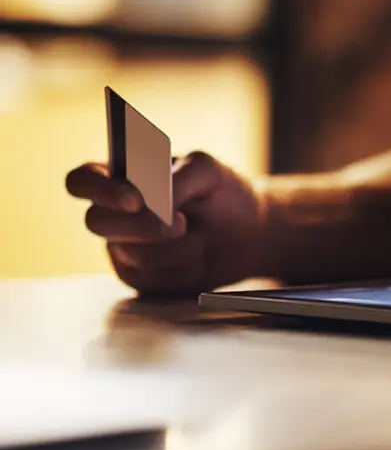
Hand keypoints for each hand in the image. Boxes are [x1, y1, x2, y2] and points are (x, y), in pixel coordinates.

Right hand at [66, 152, 264, 296]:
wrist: (249, 233)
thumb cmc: (223, 193)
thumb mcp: (207, 171)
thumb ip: (177, 178)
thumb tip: (151, 200)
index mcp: (122, 177)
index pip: (82, 180)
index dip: (99, 190)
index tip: (135, 200)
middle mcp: (114, 213)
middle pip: (96, 221)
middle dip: (141, 226)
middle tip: (181, 224)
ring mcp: (123, 247)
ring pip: (129, 252)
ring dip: (173, 247)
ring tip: (200, 236)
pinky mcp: (140, 277)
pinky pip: (148, 278)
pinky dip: (180, 268)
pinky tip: (197, 257)